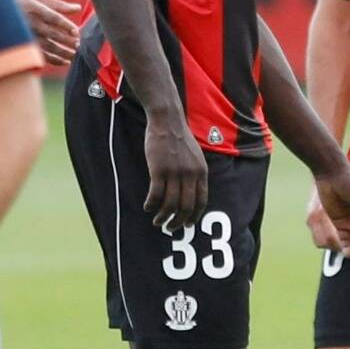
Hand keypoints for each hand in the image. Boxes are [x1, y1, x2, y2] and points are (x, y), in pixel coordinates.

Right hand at [18, 0, 81, 64]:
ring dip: (65, 52)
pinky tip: (66, 61)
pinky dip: (56, 60)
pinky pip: (42, 56)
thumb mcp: (37, 0)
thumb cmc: (22, 5)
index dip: (65, 25)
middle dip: (68, 40)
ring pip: (50, 47)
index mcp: (34, 8)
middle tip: (79, 44)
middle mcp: (31, 23)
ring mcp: (28, 36)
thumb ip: (58, 5)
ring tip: (76, 54)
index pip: (52, 17)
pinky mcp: (26, 47)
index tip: (76, 31)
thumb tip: (78, 8)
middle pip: (54, 34)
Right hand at [145, 117, 208, 232]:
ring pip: (170, 204)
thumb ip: (195, 172)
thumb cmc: (178, 137)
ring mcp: (175, 172)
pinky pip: (156, 194)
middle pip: (186, 207)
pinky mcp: (159, 170)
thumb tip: (190, 192)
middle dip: (178, 222)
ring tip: (157, 222)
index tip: (187, 224)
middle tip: (170, 228)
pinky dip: (151, 204)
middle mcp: (190, 174)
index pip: (201, 201)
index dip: (194, 216)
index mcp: (201, 171)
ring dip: (163, 217)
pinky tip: (147, 207)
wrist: (167, 120)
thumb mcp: (195, 155)